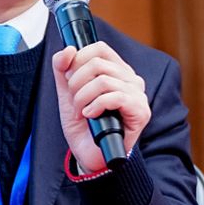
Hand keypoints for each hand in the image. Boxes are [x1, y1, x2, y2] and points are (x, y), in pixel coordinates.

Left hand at [52, 42, 150, 174]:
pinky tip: (90, 116)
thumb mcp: (67, 94)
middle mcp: (131, 79)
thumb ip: (62, 69)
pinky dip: (96, 105)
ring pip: (104, 80)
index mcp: (117, 71)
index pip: (99, 49)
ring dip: (83, 97)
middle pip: (98, 63)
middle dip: (76, 83)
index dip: (78, 59)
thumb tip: (67, 49)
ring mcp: (138, 95)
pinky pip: (116, 97)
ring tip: (81, 112)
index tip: (68, 79)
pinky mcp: (140, 111)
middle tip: (73, 101)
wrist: (89, 155)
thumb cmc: (83, 126)